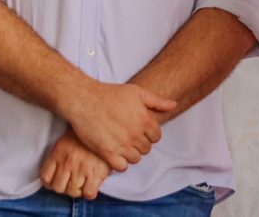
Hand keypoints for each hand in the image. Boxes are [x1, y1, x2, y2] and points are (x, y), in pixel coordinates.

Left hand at [40, 128, 110, 198]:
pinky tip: (92, 185)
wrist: (109, 121)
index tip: (56, 181)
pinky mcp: (97, 173)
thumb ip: (60, 153)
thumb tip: (57, 168)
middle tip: (71, 183)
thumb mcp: (69, 137)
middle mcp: (68, 161)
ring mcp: (82, 168)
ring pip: (72, 192)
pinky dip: (90, 193)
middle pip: (58, 187)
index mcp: (59, 152)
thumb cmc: (89, 130)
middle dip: (64, 187)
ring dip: (77, 191)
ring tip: (83, 184)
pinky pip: (88, 193)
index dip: (50, 183)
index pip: (45, 178)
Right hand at [61, 82, 175, 170]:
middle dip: (141, 144)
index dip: (150, 135)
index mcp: (144, 120)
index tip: (142, 132)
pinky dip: (121, 164)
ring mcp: (121, 145)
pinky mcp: (106, 152)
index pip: (157, 137)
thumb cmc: (110, 94)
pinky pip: (121, 167)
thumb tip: (173, 105)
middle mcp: (135, 134)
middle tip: (131, 138)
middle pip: (146, 148)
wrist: (85, 100)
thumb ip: (157, 101)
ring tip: (124, 146)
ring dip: (132, 154)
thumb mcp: (137, 92)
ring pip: (136, 158)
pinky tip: (116, 155)